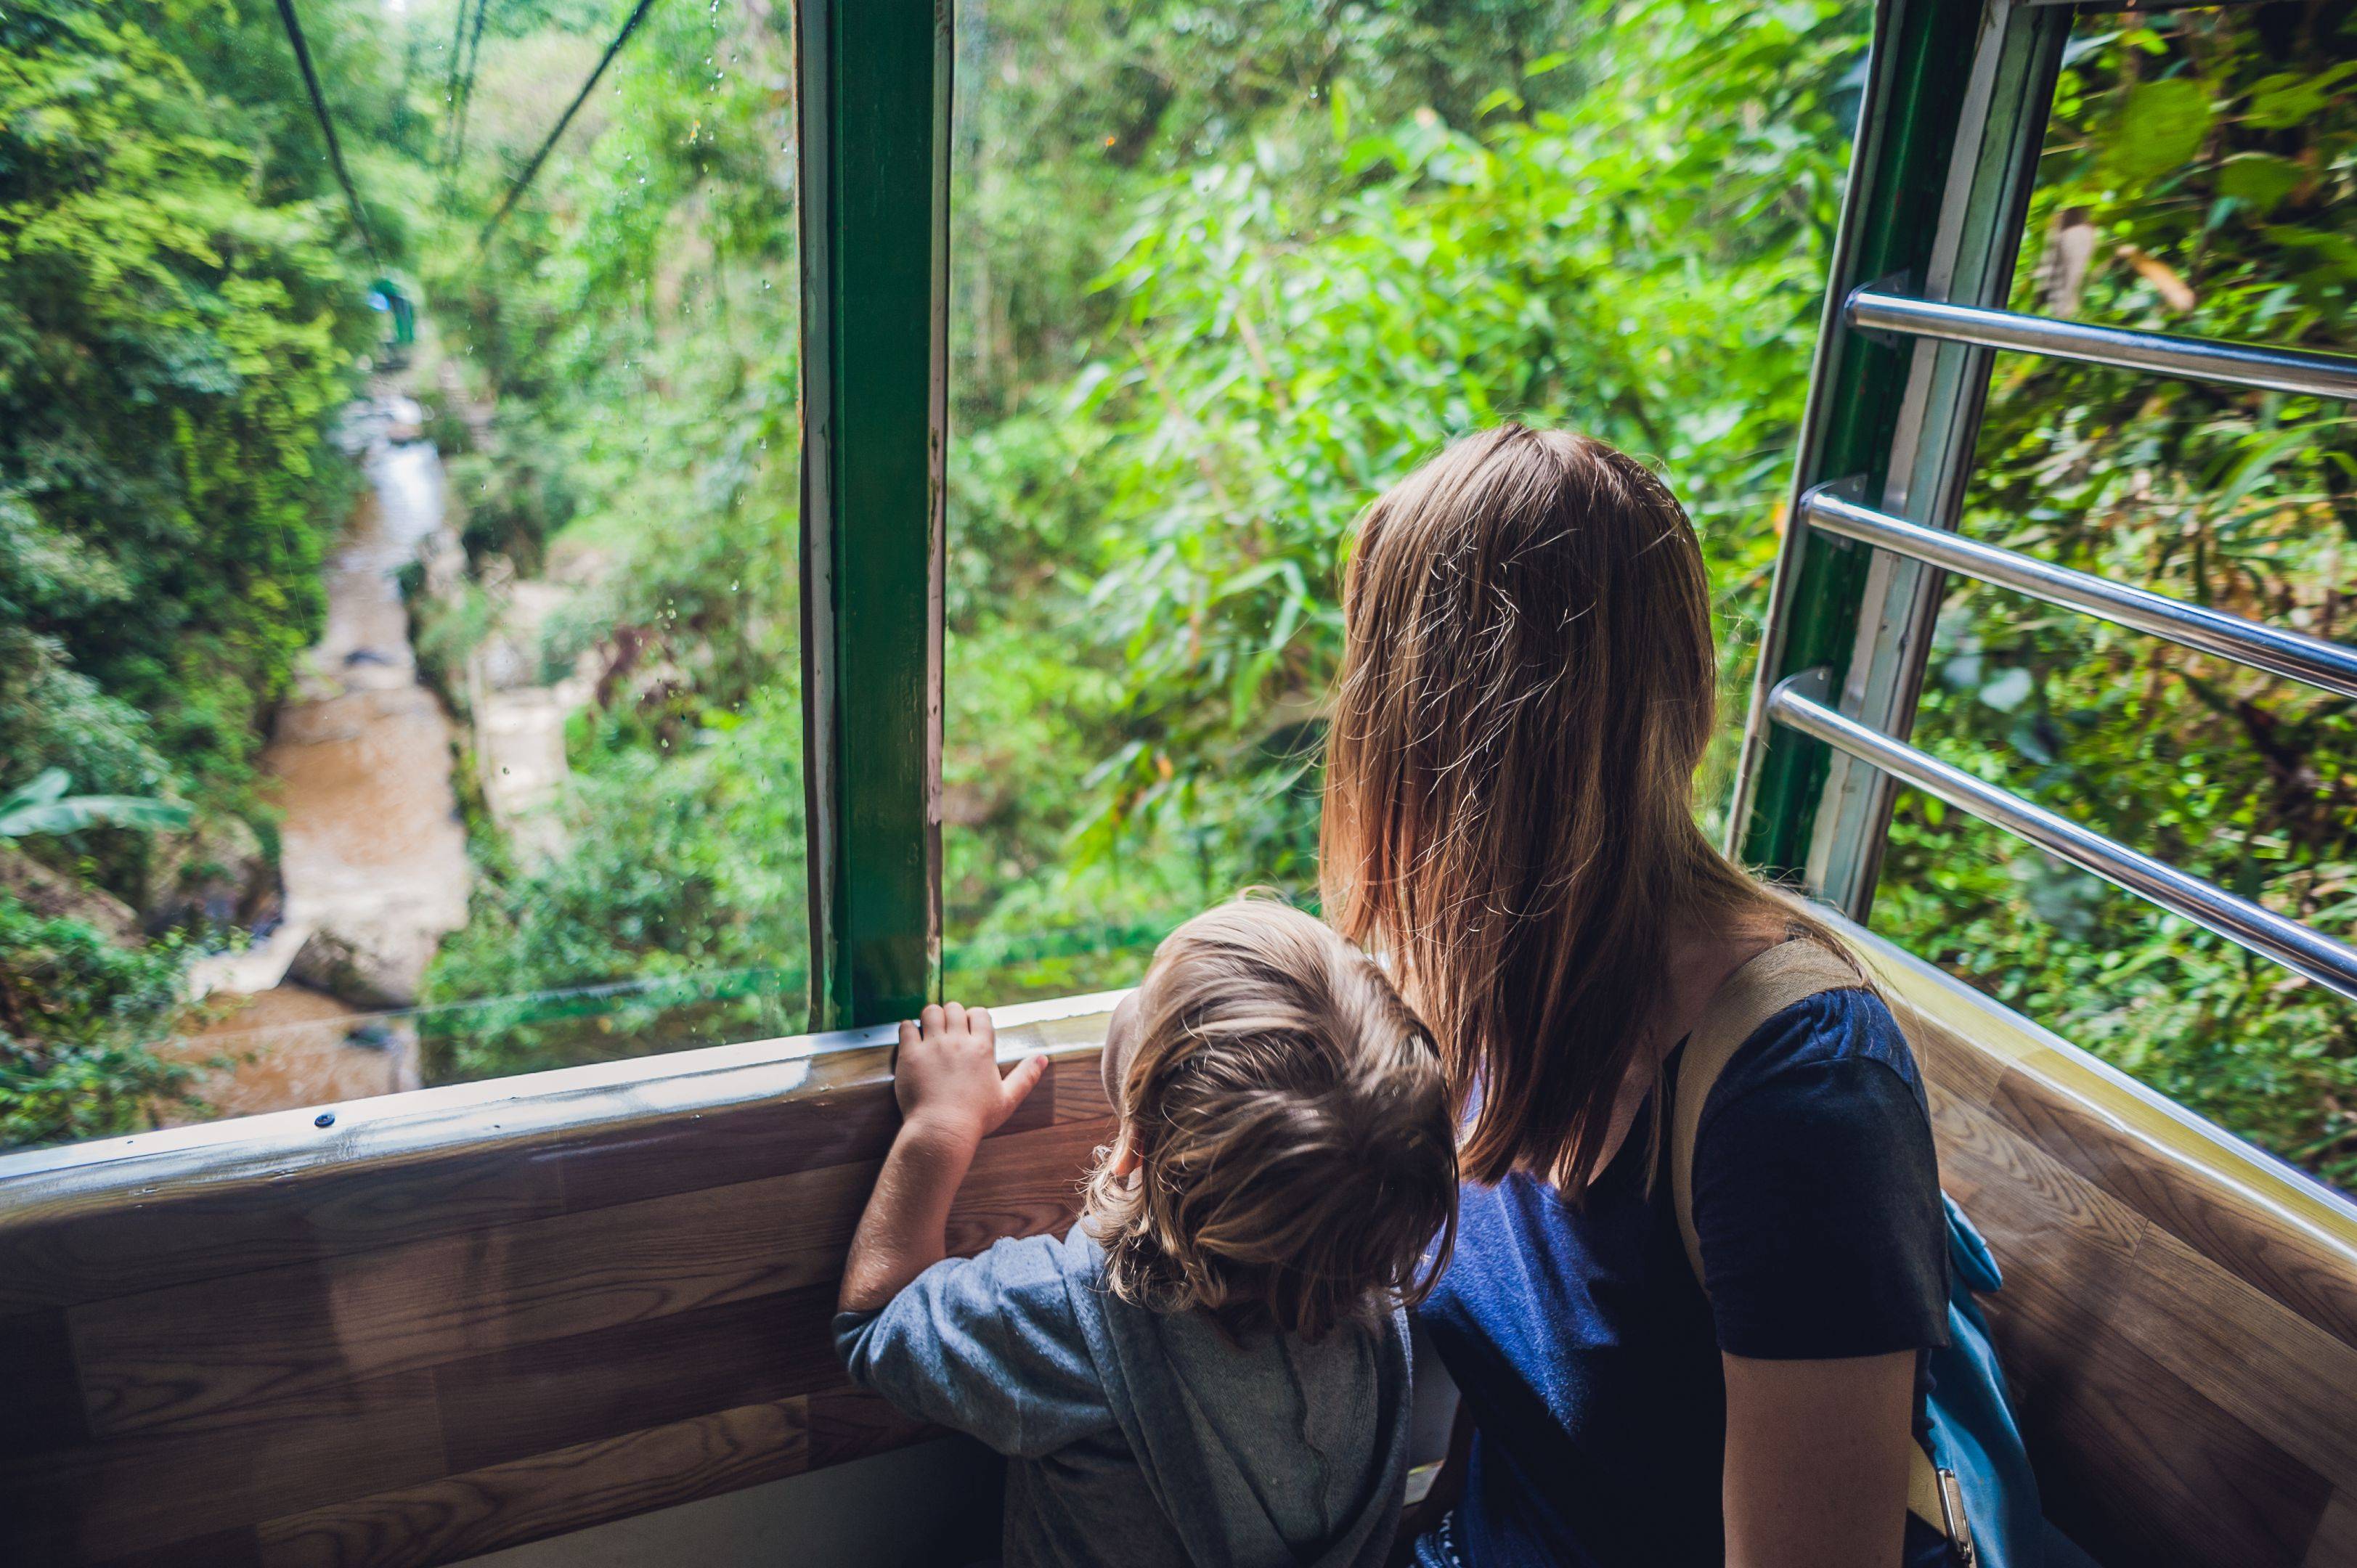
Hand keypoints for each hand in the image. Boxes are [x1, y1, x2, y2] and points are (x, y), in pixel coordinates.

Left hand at [893, 1002, 1046, 1148]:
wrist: (942, 1132)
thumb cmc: (976, 1119)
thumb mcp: (1008, 1099)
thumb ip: (1026, 1076)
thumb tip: (1043, 1058)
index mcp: (982, 1048)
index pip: (979, 1013)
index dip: (973, 1018)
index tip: (969, 1029)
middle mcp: (957, 1041)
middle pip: (953, 1008)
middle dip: (951, 1015)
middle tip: (947, 1031)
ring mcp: (932, 1046)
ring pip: (930, 1011)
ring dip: (930, 1017)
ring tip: (929, 1031)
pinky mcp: (910, 1054)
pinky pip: (906, 1027)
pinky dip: (908, 1028)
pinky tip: (911, 1039)